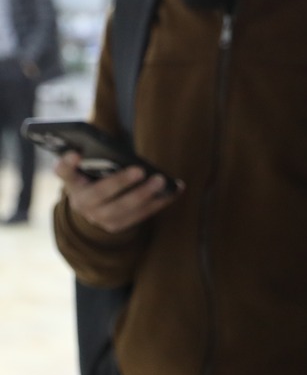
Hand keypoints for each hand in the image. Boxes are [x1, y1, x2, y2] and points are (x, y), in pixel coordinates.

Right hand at [56, 152, 178, 234]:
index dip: (68, 163)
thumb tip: (120, 148)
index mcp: (73, 182)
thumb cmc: (96, 178)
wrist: (93, 209)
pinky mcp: (116, 226)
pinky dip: (160, 201)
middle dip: (120, 182)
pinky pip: (140, 214)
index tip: (76, 153)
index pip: (64, 171)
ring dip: (144, 194)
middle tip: (140, 170)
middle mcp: (81, 202)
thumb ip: (99, 158)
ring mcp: (98, 217)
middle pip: (100, 193)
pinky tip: (175, 189)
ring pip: (122, 207)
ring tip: (161, 180)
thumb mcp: (90, 168)